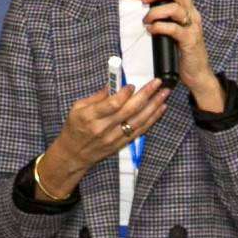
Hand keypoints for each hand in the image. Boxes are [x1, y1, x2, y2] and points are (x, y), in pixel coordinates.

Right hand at [38, 78, 168, 197]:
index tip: (132, 84)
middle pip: (129, 111)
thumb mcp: (77, 108)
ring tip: (164, 94)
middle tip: (157, 83)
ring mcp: (114, 138)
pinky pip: (140, 130)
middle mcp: (103, 128)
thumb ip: (97, 96)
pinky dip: (152, 119)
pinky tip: (160, 109)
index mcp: (90, 116)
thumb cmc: (74, 128)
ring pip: (138, 121)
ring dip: (153, 106)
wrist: (73, 154)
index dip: (125, 93)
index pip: (112, 104)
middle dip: (145, 95)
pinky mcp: (121, 144)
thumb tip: (113, 83)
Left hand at [144, 0, 224, 113]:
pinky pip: (173, 28)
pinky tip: (152, 30)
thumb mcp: (176, 29)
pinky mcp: (189, 41)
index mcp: (190, 10)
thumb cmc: (184, 51)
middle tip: (144, 0)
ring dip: (155, 12)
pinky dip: (159, 27)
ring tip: (146, 20)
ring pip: (175, 8)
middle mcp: (193, 15)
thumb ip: (167, 17)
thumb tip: (150, 6)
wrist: (198, 73)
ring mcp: (192, 28)